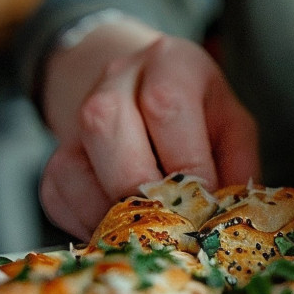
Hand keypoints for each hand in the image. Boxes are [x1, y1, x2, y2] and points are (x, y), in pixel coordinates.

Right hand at [38, 19, 259, 239]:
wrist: (142, 94)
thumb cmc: (199, 117)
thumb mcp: (232, 129)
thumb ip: (238, 169)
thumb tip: (225, 220)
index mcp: (170, 62)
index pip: (166, 106)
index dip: (186, 166)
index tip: (204, 205)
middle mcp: (115, 80)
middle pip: (107, 128)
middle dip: (142, 190)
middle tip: (173, 223)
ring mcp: (76, 117)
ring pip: (73, 169)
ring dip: (111, 213)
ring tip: (150, 231)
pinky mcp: (55, 157)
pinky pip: (58, 195)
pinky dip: (88, 224)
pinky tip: (123, 227)